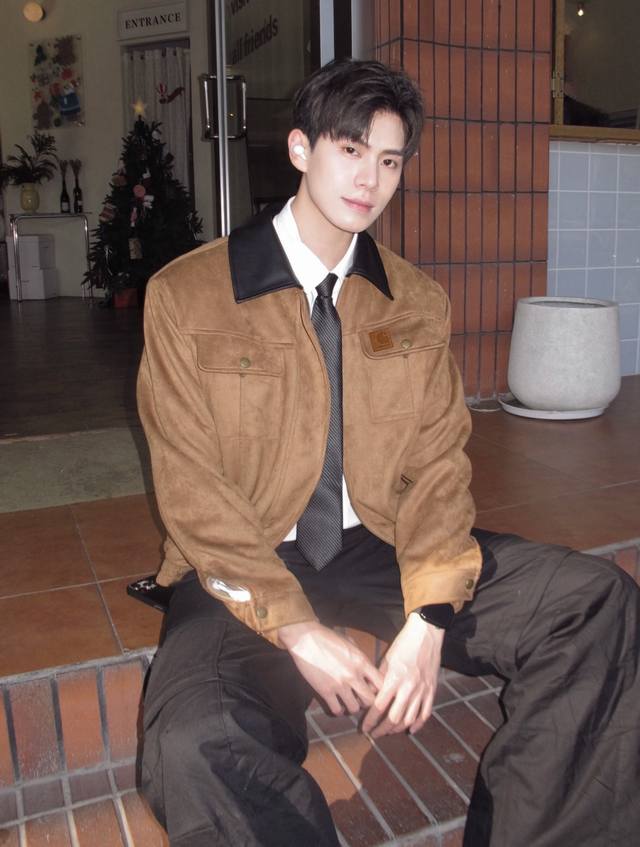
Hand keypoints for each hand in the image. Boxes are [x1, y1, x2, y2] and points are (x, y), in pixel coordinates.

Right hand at [278, 621, 383, 715]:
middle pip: (370, 700)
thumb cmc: (327, 637)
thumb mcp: (350, 642)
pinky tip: (337, 705)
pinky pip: (337, 710)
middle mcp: (353, 675)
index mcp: (362, 661)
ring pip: (355, 708)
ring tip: (348, 702)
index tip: (372, 689)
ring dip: (352, 707)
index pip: (381, 683)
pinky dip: (338, 710)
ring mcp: (339, 685)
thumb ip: (361, 655)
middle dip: (367, 702)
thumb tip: (367, 667)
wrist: (306, 639)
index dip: (379, 689)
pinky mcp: (325, 691)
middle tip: (360, 698)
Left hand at [362, 613, 442, 737]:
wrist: (426, 635)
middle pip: (394, 718)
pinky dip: (418, 724)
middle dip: (382, 730)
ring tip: (389, 731)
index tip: (364, 728)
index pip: (379, 706)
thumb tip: (370, 695)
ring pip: (409, 719)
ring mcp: (422, 690)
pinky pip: (426, 713)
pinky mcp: (432, 690)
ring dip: (398, 728)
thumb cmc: (403, 644)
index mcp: (394, 679)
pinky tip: (411, 729)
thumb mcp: (387, 659)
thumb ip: (379, 679)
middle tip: (375, 734)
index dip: (370, 720)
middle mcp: (408, 688)